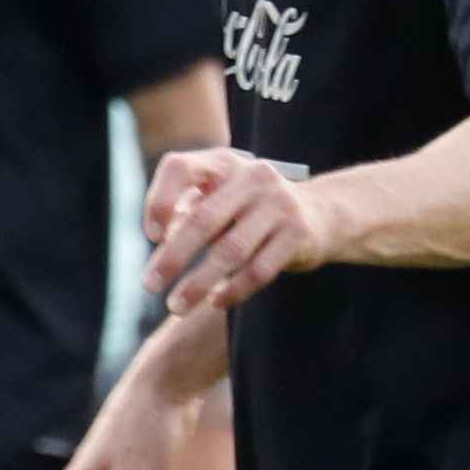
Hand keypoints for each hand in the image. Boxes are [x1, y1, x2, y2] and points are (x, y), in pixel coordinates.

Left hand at [144, 146, 330, 316]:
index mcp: (224, 163)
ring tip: (176, 306)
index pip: (180, 168)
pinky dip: (233, 289)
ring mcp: (280, 203)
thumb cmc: (250, 212)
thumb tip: (163, 243)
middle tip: (149, 285)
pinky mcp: (299, 233)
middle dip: (172, 256)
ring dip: (198, 283)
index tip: (151, 236)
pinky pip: (258, 270)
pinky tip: (216, 301)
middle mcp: (253, 176)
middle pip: (203, 219)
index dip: (159, 201)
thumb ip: (189, 215)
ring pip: (230, 250)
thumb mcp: (219, 202)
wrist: (320, 215)